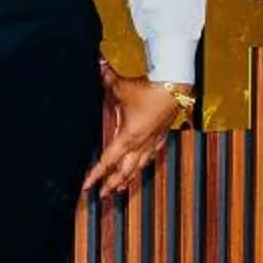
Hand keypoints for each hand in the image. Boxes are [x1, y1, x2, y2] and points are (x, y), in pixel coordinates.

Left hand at [83, 66, 184, 198]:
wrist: (177, 86)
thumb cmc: (148, 89)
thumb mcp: (119, 86)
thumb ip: (105, 78)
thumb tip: (97, 66)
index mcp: (128, 136)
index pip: (107, 161)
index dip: (96, 175)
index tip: (86, 186)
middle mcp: (141, 143)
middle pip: (125, 171)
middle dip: (113, 184)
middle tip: (103, 196)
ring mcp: (153, 140)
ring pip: (139, 166)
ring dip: (129, 178)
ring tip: (121, 188)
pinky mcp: (163, 135)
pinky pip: (151, 155)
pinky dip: (143, 164)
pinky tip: (142, 166)